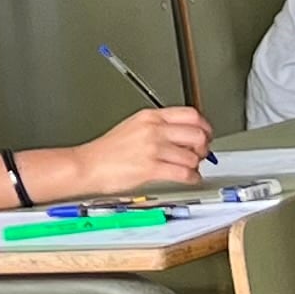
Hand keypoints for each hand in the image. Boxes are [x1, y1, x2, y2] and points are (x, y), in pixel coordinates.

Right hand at [69, 102, 211, 191]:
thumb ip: (158, 127)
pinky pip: (184, 173)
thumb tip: (182, 134)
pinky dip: (192, 178)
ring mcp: (152, 149)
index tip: (206, 134)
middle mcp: (153, 130)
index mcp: (150, 116)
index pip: (190, 114)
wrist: (88, 165)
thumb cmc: (107, 150)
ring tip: (191, 168)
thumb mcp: (133, 127)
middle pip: (197, 134)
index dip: (205, 126)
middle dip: (204, 147)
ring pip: (192, 156)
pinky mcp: (151, 169)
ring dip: (196, 165)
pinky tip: (189, 178)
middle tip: (201, 153)